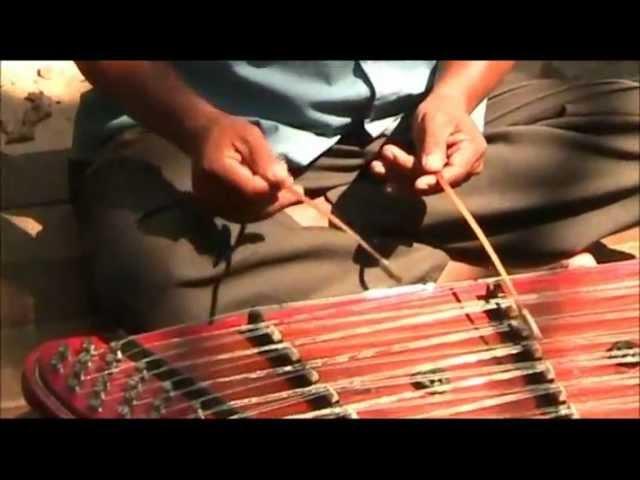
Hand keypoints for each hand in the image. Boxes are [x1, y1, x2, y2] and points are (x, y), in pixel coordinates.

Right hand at [190, 113, 302, 221]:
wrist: (202, 137)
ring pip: (249, 215)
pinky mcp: (213, 210)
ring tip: (288, 194)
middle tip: (295, 189)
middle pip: (252, 206)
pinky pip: (243, 216)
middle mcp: (208, 192)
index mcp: (216, 170)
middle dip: (277, 199)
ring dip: (271, 206)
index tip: (290, 180)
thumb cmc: (228, 132)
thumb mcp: (251, 135)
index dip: (274, 188)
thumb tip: (284, 183)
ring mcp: (209, 204)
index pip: (252, 190)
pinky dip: (261, 210)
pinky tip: (273, 199)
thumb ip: (266, 159)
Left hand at [370, 91, 486, 194]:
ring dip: (396, 175)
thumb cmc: (442, 110)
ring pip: (420, 183)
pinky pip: (413, 180)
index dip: (435, 182)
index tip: (417, 184)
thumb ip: (434, 144)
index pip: (453, 175)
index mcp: (471, 154)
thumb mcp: (436, 121)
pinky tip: (379, 168)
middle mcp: (464, 170)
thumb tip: (431, 169)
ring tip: (376, 165)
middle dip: (407, 170)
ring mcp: (448, 176)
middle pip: (433, 181)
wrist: (442, 107)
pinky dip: (395, 174)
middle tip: (385, 152)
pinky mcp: (433, 177)